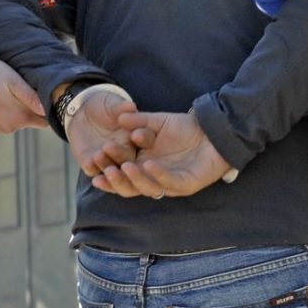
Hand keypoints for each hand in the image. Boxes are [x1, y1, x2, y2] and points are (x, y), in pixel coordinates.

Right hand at [0, 57, 45, 132]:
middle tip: (24, 88)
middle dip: (32, 108)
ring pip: (18, 121)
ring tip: (9, 91)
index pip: (45, 120)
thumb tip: (48, 109)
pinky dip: (6, 112)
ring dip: (18, 109)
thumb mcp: (13, 80)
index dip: (47, 108)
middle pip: (32, 120)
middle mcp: (11, 128)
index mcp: (20, 117)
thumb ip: (31, 97)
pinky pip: (6, 121)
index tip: (43, 95)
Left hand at [65, 90, 139, 177]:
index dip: (141, 139)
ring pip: (110, 167)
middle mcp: (124, 153)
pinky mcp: (92, 164)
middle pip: (127, 159)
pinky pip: (92, 169)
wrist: (81, 112)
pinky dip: (91, 168)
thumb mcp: (111, 104)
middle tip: (111, 147)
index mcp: (135, 138)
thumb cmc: (103, 106)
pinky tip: (89, 164)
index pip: (142, 141)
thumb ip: (120, 107)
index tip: (136, 135)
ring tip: (98, 155)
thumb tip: (131, 106)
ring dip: (105, 163)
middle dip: (120, 155)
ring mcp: (108, 160)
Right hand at [92, 112, 231, 197]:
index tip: (94, 163)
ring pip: (149, 188)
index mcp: (144, 166)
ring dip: (135, 179)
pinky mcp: (187, 184)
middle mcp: (155, 178)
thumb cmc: (186, 128)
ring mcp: (171, 183)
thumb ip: (139, 121)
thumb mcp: (158, 122)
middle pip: (131, 186)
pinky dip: (158, 175)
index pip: (121, 174)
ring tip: (124, 167)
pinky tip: (148, 164)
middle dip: (117, 180)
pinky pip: (170, 183)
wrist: (214, 130)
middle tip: (106, 169)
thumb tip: (119, 118)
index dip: (107, 171)